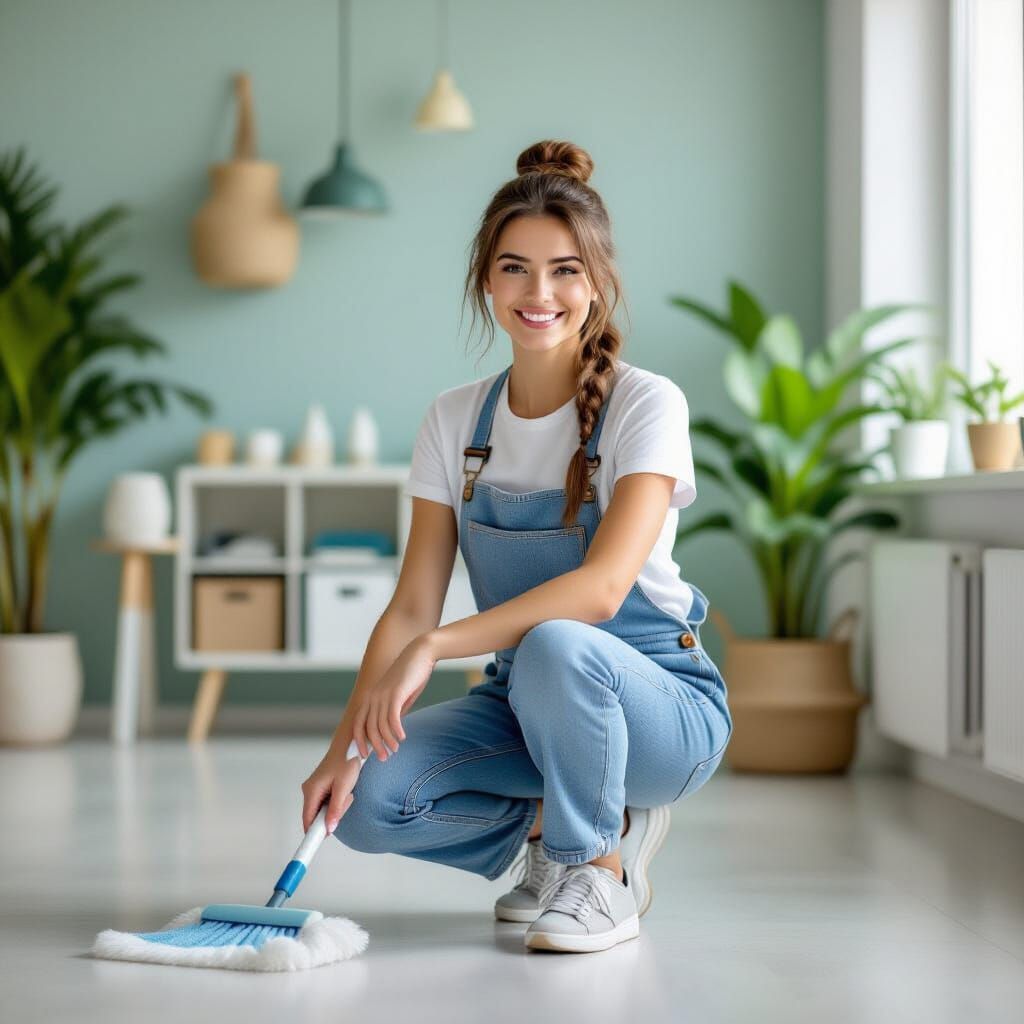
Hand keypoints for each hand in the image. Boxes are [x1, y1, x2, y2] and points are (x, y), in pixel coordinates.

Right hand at [300, 738, 362, 834]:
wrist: (350, 744)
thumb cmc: (346, 762)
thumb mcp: (343, 787)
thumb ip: (336, 809)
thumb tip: (329, 829)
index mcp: (311, 791)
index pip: (307, 820)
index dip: (311, 835)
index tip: (313, 847)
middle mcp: (310, 790)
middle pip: (318, 816)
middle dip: (333, 814)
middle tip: (346, 799)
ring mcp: (316, 789)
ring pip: (325, 809)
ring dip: (338, 805)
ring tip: (347, 790)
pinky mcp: (322, 787)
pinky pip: (329, 802)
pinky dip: (339, 799)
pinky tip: (345, 788)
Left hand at [351, 635, 436, 761]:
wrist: (420, 653)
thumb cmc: (411, 675)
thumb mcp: (398, 696)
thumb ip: (392, 710)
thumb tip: (390, 730)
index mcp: (370, 697)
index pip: (358, 724)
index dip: (359, 741)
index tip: (365, 755)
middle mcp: (372, 696)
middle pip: (367, 728)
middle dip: (375, 746)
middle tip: (384, 758)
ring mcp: (382, 695)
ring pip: (380, 726)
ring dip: (387, 741)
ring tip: (395, 750)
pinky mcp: (395, 693)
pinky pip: (392, 718)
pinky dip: (396, 731)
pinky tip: (402, 737)